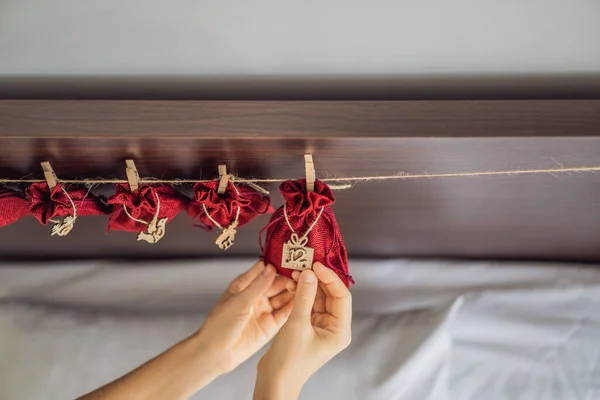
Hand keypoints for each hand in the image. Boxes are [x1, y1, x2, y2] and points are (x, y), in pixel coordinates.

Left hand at [195, 262, 294, 373]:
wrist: (216, 353)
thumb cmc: (220, 325)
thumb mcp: (239, 301)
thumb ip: (257, 285)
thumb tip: (270, 267)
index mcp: (245, 286)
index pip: (264, 271)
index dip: (277, 265)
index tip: (292, 258)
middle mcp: (256, 296)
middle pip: (277, 284)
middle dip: (289, 278)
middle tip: (304, 273)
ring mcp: (264, 310)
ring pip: (283, 298)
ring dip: (293, 291)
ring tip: (306, 285)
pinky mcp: (271, 325)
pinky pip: (285, 314)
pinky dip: (294, 307)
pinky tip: (303, 301)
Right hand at [254, 263, 351, 398]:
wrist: (275, 381)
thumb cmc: (289, 360)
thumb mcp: (297, 324)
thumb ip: (304, 296)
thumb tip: (309, 272)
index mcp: (340, 330)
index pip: (341, 296)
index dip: (330, 278)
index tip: (316, 265)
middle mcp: (334, 327)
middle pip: (330, 294)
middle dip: (317, 279)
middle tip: (303, 264)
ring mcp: (321, 326)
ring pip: (318, 297)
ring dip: (308, 284)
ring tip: (294, 272)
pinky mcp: (308, 325)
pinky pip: (308, 304)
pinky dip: (301, 293)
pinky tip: (292, 284)